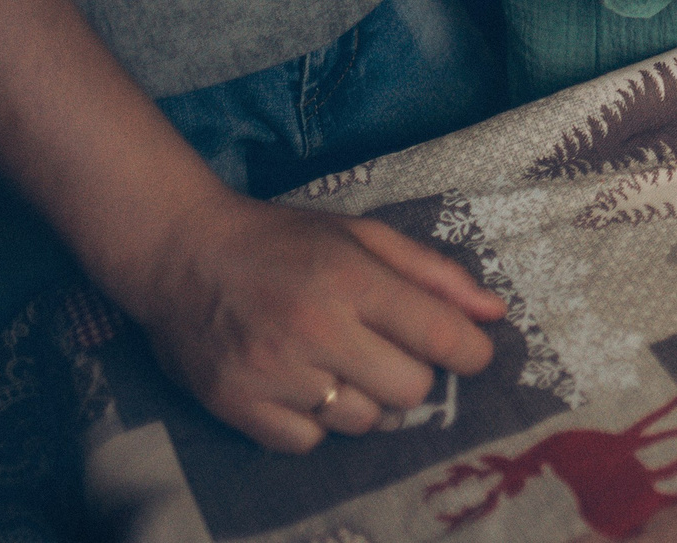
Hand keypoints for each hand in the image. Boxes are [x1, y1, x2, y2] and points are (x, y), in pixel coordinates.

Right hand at [120, 190, 504, 453]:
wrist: (181, 254)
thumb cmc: (283, 242)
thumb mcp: (364, 235)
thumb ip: (434, 273)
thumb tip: (494, 313)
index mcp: (352, 279)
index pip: (440, 335)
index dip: (471, 351)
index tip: (470, 352)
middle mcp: (315, 329)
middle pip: (410, 390)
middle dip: (414, 374)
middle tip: (389, 351)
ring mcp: (273, 372)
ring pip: (363, 421)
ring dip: (366, 399)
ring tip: (341, 364)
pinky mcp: (236, 405)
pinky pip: (309, 441)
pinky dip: (316, 421)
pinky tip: (304, 386)